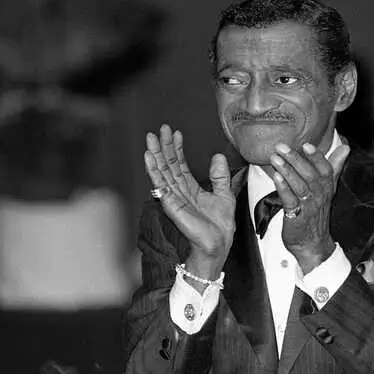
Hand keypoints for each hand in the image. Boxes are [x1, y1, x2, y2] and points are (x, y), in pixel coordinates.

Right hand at [145, 124, 235, 277]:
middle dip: (164, 147)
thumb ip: (220, 176)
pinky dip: (153, 170)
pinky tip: (149, 157)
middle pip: (168, 165)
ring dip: (155, 154)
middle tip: (160, 129)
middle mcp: (179, 192)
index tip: (176, 133)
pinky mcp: (171, 205)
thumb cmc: (220, 227)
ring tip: (151, 138)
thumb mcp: (224, 195)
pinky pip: (160, 185)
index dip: (177, 149)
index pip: (180, 165)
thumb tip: (218, 156)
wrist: (218, 245)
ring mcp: (173, 198)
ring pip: (161, 172)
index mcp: (190, 189)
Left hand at [269, 142, 349, 273]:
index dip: (317, 157)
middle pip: (310, 175)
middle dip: (295, 159)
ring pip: (299, 186)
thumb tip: (345, 147)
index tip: (307, 145)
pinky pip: (290, 201)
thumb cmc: (317, 213)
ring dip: (286, 171)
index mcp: (327, 187)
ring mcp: (308, 207)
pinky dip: (283, 189)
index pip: (325, 169)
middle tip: (281, 147)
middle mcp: (319, 196)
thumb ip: (334, 166)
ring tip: (275, 158)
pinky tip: (276, 178)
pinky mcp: (296, 217)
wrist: (313, 243)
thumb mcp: (328, 188)